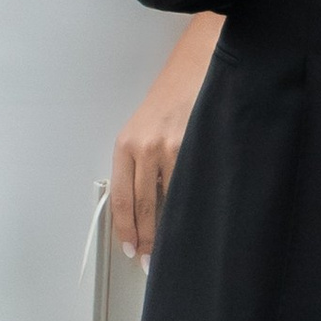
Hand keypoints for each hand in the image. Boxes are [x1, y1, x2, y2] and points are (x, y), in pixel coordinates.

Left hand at [109, 13, 221, 257]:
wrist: (200, 59)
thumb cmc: (174, 92)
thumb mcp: (145, 126)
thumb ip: (140, 163)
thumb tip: (143, 206)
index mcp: (126, 145)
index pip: (120, 199)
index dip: (126, 230)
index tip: (130, 248)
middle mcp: (144, 148)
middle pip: (142, 208)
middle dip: (148, 241)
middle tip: (152, 260)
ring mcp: (171, 148)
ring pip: (168, 203)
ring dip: (171, 231)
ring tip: (173, 250)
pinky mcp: (196, 145)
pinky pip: (192, 187)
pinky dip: (193, 209)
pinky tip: (197, 222)